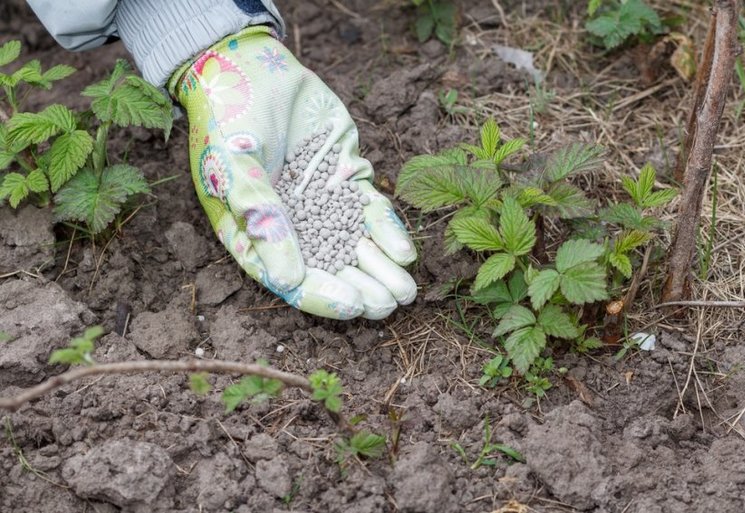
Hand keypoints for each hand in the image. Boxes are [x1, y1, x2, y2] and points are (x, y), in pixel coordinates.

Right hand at [170, 27, 416, 319]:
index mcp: (254, 236)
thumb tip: (288, 278)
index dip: (323, 296)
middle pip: (329, 270)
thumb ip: (262, 220)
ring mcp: (321, 205)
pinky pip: (370, 211)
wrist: (250, 67)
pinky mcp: (345, 179)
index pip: (290, 280)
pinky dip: (387, 231)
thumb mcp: (235, 169)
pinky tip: (404, 252)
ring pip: (355, 246)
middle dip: (361, 289)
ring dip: (381, 269)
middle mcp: (291, 228)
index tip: (354, 306)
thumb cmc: (229, 119)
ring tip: (406, 291)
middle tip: (390, 304)